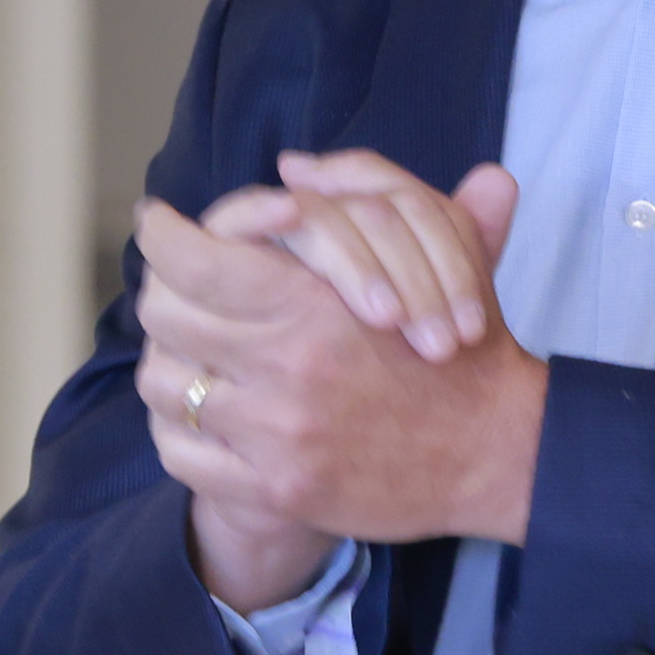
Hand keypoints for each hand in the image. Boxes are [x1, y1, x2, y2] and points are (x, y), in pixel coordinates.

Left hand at [133, 159, 538, 599]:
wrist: (495, 452)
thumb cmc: (463, 348)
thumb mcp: (437, 253)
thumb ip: (375, 191)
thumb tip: (295, 165)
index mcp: (315, 305)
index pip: (192, 260)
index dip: (162, 235)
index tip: (159, 224)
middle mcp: (286, 368)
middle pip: (164, 318)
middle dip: (162, 295)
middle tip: (173, 291)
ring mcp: (276, 435)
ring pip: (165, 386)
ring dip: (169, 364)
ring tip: (187, 356)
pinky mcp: (276, 489)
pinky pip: (182, 454)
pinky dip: (179, 433)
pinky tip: (200, 418)